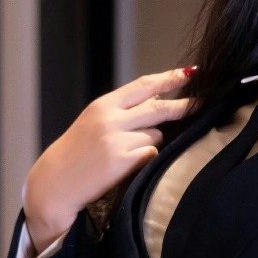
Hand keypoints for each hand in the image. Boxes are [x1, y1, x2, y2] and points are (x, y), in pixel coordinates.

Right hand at [22, 67, 197, 251]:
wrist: (54, 184)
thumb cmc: (76, 154)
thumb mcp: (93, 123)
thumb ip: (122, 111)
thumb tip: (160, 101)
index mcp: (103, 105)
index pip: (143, 86)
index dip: (169, 78)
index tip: (189, 73)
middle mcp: (111, 119)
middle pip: (159, 108)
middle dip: (184, 106)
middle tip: (202, 102)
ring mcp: (118, 140)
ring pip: (156, 135)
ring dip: (153, 142)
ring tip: (127, 152)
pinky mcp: (123, 161)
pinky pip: (151, 155)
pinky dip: (147, 159)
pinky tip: (128, 166)